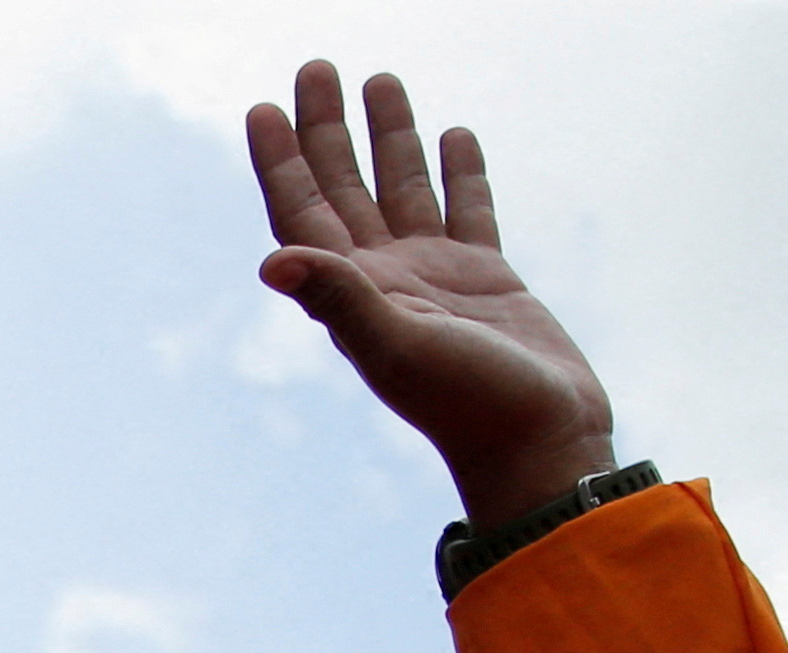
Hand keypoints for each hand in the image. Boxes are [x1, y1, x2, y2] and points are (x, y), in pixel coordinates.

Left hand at [248, 64, 614, 524]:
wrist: (537, 441)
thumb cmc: (467, 404)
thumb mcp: (396, 347)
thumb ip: (340, 299)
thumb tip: (272, 260)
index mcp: (354, 292)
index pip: (303, 213)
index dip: (279, 162)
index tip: (261, 109)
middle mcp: (386, 279)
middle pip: (345, 187)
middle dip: (327, 129)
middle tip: (316, 66)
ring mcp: (436, 277)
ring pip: (404, 188)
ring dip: (389, 137)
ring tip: (382, 79)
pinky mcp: (489, 279)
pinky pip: (468, 211)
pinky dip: (458, 173)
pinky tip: (454, 135)